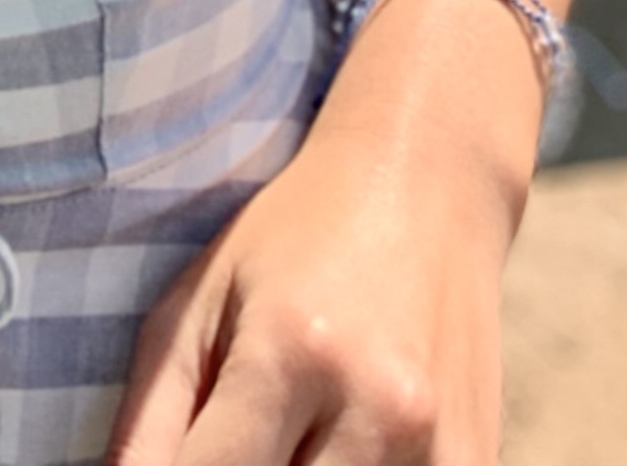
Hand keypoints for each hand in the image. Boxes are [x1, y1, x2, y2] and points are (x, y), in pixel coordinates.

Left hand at [101, 92, 521, 465]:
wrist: (428, 187)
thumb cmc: (293, 241)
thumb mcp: (200, 302)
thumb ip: (147, 419)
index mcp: (290, 352)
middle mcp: (375, 406)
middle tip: (234, 442)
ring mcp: (438, 446)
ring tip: (285, 438)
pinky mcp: (479, 463)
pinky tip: (335, 445)